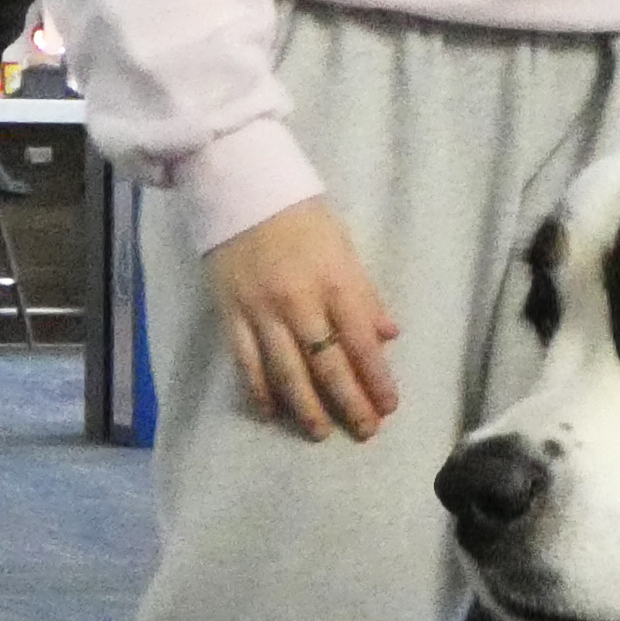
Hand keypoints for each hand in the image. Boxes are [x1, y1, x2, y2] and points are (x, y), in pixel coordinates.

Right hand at [205, 201, 402, 440]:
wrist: (239, 188)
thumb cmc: (301, 217)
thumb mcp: (344, 247)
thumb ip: (365, 295)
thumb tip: (389, 336)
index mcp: (334, 282)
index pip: (361, 342)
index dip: (377, 379)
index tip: (389, 407)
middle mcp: (299, 302)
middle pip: (327, 364)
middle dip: (349, 402)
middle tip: (365, 431)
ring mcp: (261, 311)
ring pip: (286, 371)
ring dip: (306, 406)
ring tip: (321, 432)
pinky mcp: (230, 314)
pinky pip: (246, 361)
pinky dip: (259, 390)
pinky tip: (271, 411)